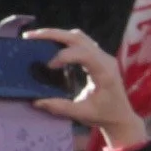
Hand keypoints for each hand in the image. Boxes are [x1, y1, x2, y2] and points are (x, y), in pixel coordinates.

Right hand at [19, 25, 150, 150]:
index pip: (84, 53)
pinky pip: (80, 42)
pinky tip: (48, 44)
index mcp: (105, 72)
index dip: (63, 56)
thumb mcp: (82, 114)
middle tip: (29, 36)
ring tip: (36, 37)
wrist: (121, 116)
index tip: (48, 66)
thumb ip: (60, 107)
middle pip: (78, 38)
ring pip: (79, 36)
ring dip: (57, 34)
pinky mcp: (98, 57)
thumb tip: (36, 101)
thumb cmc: (104, 115)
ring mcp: (103, 56)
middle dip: (53, 34)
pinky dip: (63, 40)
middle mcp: (105, 59)